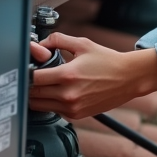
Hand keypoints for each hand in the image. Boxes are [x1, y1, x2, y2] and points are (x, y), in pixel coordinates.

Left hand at [29, 32, 156, 120]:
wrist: (128, 78)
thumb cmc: (107, 60)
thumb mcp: (82, 44)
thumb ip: (57, 41)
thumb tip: (38, 44)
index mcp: (67, 75)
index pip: (33, 79)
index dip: (28, 71)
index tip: (30, 67)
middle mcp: (68, 95)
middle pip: (33, 94)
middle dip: (31, 84)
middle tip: (36, 75)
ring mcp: (72, 108)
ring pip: (39, 106)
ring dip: (38, 95)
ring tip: (46, 84)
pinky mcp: (76, 115)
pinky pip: (53, 111)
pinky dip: (50, 103)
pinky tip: (58, 92)